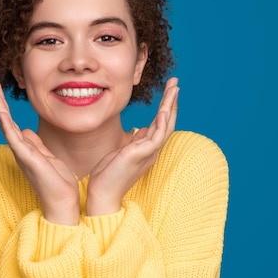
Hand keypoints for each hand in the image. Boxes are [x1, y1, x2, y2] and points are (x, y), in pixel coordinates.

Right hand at [0, 80, 79, 224]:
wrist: (63, 202)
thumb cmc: (58, 183)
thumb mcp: (48, 157)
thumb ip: (36, 144)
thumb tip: (26, 131)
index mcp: (25, 149)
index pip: (12, 123)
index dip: (5, 106)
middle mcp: (20, 151)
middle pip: (5, 122)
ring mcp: (22, 155)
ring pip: (7, 127)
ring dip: (0, 109)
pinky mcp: (28, 160)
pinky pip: (15, 141)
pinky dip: (8, 127)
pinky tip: (2, 115)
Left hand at [86, 77, 178, 215]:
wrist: (102, 194)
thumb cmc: (108, 176)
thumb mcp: (122, 152)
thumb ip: (135, 141)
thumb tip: (142, 129)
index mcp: (147, 149)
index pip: (160, 124)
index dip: (166, 106)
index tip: (169, 90)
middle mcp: (151, 151)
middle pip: (167, 122)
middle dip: (171, 101)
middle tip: (175, 83)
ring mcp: (147, 154)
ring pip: (165, 126)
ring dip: (170, 106)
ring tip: (174, 89)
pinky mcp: (140, 156)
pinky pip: (156, 138)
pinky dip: (161, 123)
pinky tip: (164, 110)